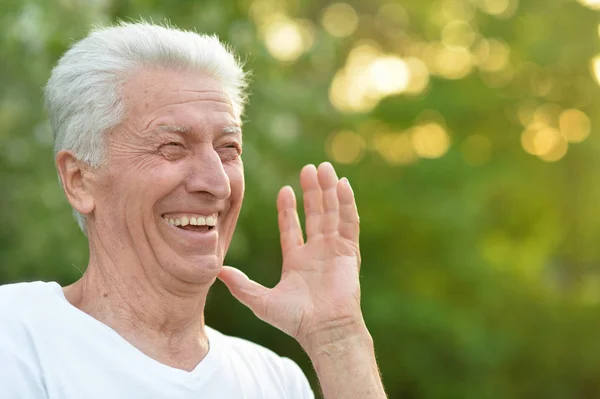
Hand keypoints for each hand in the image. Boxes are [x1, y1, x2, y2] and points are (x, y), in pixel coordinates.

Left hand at [217, 162, 364, 354]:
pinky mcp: (348, 252)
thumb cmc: (295, 319)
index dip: (288, 208)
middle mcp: (317, 252)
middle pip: (315, 213)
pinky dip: (347, 204)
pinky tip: (342, 184)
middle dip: (312, 191)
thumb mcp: (261, 301)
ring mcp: (334, 250)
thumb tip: (217, 272)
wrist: (323, 329)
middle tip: (309, 168)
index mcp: (297, 261)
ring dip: (328, 190)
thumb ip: (241, 285)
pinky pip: (349, 223)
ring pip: (332, 213)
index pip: (292, 228)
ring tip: (323, 168)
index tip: (285, 189)